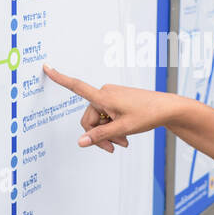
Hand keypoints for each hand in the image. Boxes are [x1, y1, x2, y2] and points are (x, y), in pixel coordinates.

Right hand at [41, 63, 174, 153]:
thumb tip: (81, 141)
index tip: (46, 67)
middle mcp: (105, 93)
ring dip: (108, 133)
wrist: (167, 108)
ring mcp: (111, 96)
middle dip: (99, 135)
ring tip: (124, 142)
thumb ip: (100, 136)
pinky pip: (107, 116)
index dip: (60, 78)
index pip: (76, 86)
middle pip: (89, 119)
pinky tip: (124, 135)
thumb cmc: (147, 114)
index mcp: (103, 96)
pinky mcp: (117, 100)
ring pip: (99, 120)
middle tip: (115, 147)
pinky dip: (113, 127)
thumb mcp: (122, 129)